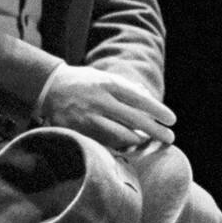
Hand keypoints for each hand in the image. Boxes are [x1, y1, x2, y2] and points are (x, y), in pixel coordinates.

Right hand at [40, 65, 175, 149]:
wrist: (50, 87)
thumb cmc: (84, 81)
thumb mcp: (105, 77)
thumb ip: (127, 87)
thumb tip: (150, 100)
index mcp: (108, 84)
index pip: (139, 99)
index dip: (157, 110)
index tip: (172, 119)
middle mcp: (100, 100)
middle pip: (134, 119)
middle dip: (155, 130)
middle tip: (170, 137)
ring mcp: (89, 117)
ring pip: (120, 134)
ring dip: (138, 140)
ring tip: (148, 142)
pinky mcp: (79, 130)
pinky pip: (104, 142)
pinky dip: (119, 145)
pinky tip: (129, 146)